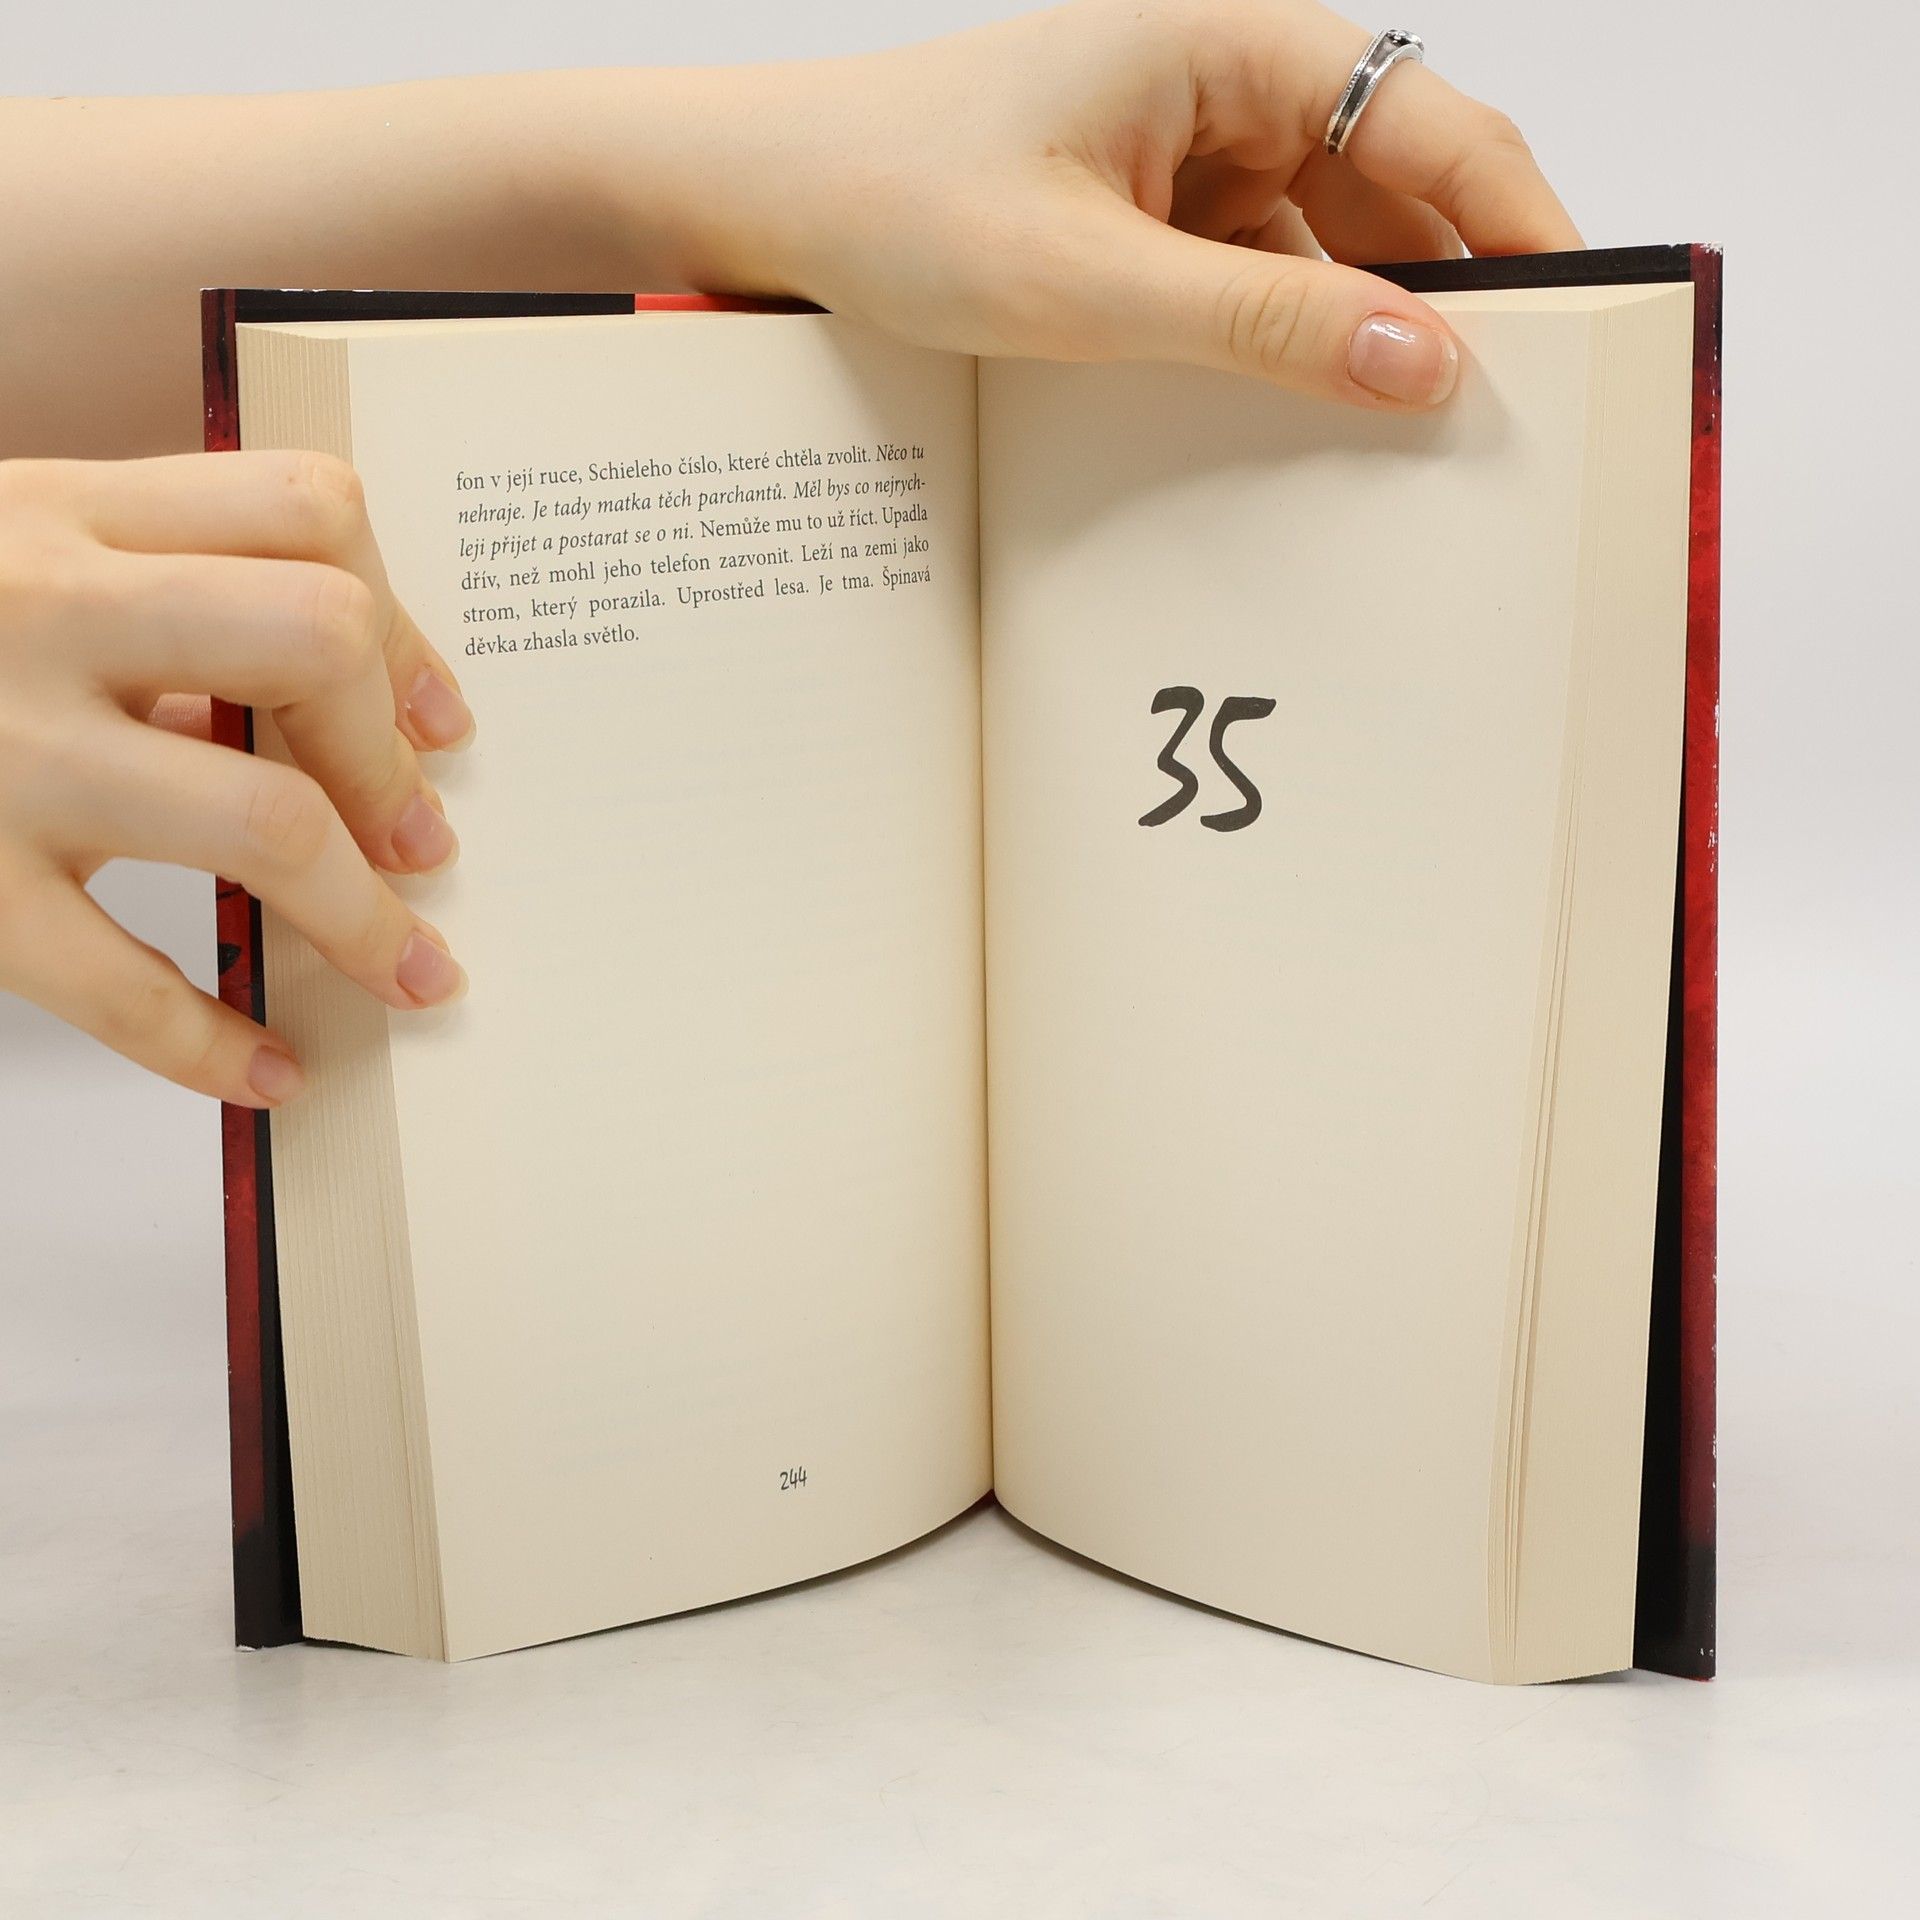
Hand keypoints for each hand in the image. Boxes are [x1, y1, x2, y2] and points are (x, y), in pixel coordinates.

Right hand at [0, 453, 474, 1104]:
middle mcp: (42, 613)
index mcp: (68, 516)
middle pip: (313, 640)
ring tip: (411, 968)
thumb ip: (155, 603)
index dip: (403, 624)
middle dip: (389, 754)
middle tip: (418, 838)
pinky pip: (119, 984)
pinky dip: (214, 1044)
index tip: (436, 723)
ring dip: (364, 917)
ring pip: (260, 820)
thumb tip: (345, 716)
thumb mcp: (8, 560)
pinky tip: (267, 1070)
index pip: (308, 513)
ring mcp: (0, 753)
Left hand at [709, 0, 1579, 407]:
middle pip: (1389, 183)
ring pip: (1321, 243)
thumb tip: (1417, 363)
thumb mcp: (1088, 280)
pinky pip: (1249, 279)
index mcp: (1224, 47)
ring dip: (1351, 328)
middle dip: (1440, 288)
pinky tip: (1285, 417)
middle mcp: (1218, 87)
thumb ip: (1260, 323)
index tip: (1576, 315)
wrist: (760, 204)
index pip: (1428, 119)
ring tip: (1393, 431)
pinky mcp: (1144, 219)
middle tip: (1491, 403)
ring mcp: (1181, 155)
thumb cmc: (892, 195)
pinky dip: (1275, 343)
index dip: (1515, 217)